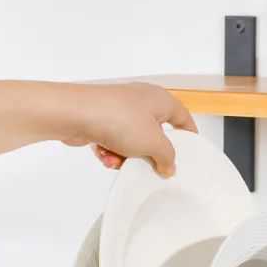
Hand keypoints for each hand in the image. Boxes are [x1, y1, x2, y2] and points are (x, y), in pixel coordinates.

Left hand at [60, 82, 197, 176]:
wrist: (76, 114)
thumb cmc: (119, 119)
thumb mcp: (155, 144)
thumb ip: (167, 158)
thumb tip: (168, 167)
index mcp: (160, 100)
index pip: (182, 118)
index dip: (189, 136)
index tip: (191, 154)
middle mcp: (141, 101)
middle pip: (156, 134)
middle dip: (151, 153)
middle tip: (152, 166)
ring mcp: (120, 110)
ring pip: (134, 141)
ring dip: (128, 157)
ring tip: (119, 159)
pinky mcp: (102, 119)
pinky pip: (115, 142)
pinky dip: (111, 152)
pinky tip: (105, 155)